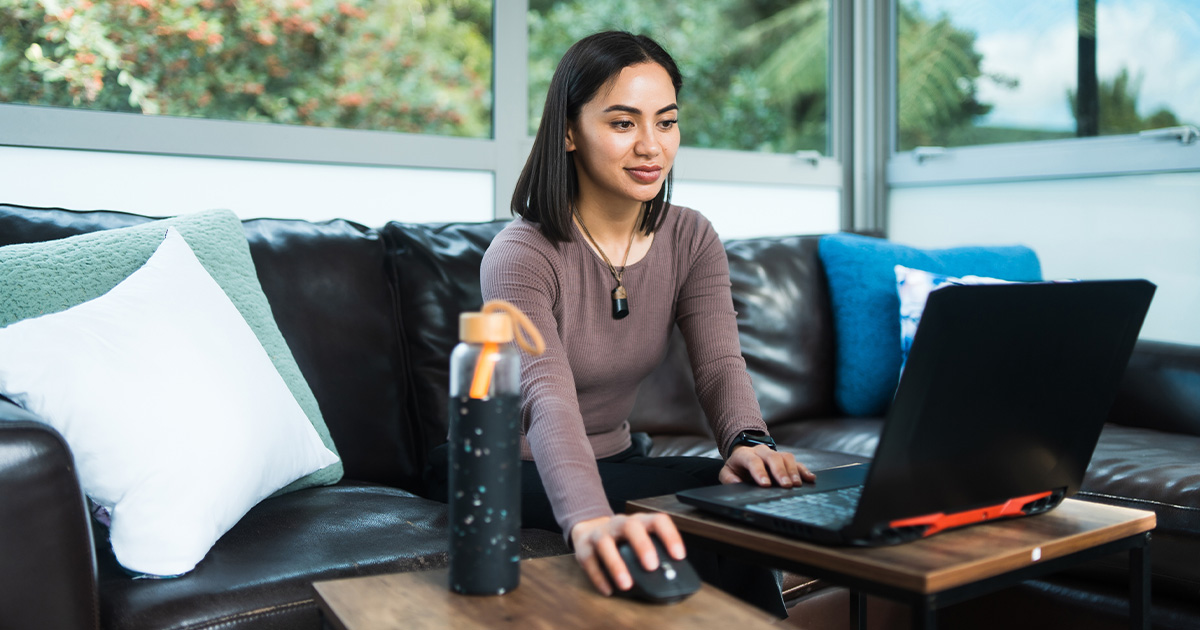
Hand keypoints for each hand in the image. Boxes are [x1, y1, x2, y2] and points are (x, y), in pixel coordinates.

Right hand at [569, 512, 685, 595]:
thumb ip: (653, 553)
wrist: (590, 530)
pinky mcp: (584, 548)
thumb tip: (670, 577)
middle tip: (652, 566)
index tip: (678, 555)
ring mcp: (600, 534)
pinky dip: (599, 577)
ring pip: (606, 544)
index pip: (657, 521)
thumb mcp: (639, 540)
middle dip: (642, 546)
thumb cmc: (623, 540)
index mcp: (639, 521)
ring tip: (626, 584)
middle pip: (631, 527)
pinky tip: (608, 590)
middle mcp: (619, 524)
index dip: (670, 536)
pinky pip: (590, 561)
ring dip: (616, 564)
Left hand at [719, 444, 815, 487]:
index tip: (765, 485)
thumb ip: (729, 478)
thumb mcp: (727, 473)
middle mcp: (762, 451)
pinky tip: (810, 478)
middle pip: (773, 457)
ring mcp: (775, 454)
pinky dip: (804, 470)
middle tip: (786, 485)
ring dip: (793, 471)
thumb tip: (737, 483)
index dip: (759, 472)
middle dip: (780, 472)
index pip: (753, 461)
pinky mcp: (785, 459)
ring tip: (797, 484)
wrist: (745, 456)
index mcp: (745, 454)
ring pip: (786, 457)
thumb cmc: (737, 468)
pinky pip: (797, 462)